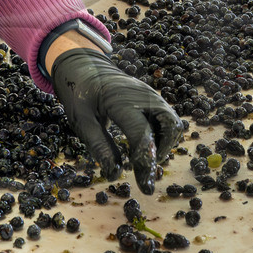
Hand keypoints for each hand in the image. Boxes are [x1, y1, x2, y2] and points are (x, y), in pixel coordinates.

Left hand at [50, 49, 180, 191]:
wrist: (83, 65)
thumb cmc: (78, 94)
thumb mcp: (81, 122)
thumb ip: (99, 147)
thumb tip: (114, 175)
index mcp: (121, 100)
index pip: (142, 134)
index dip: (146, 163)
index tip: (146, 187)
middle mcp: (143, 95)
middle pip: (171, 126)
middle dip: (162, 151)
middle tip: (146, 168)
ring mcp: (151, 94)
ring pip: (173, 123)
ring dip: (165, 144)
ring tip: (145, 157)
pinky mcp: (153, 97)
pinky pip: (168, 118)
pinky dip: (163, 135)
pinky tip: (146, 145)